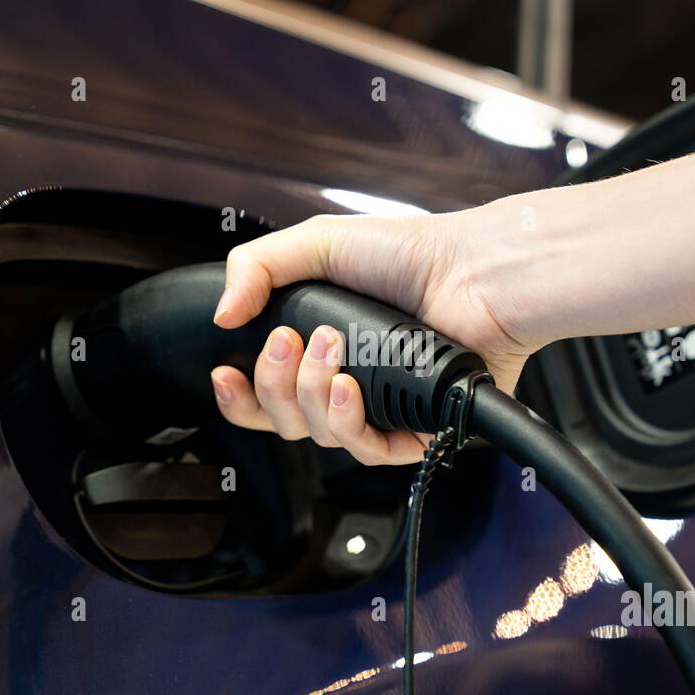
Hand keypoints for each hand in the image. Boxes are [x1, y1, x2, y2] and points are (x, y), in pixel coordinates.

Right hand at [209, 210, 536, 464]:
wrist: (474, 273)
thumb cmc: (412, 254)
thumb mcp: (318, 243)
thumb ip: (257, 267)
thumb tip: (220, 315)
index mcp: (320, 349)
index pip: (264, 393)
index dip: (239, 394)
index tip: (225, 373)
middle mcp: (347, 383)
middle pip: (282, 420)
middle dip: (273, 385)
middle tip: (288, 341)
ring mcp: (380, 410)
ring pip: (319, 436)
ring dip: (311, 393)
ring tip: (331, 349)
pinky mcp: (414, 431)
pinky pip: (366, 451)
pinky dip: (348, 422)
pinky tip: (349, 389)